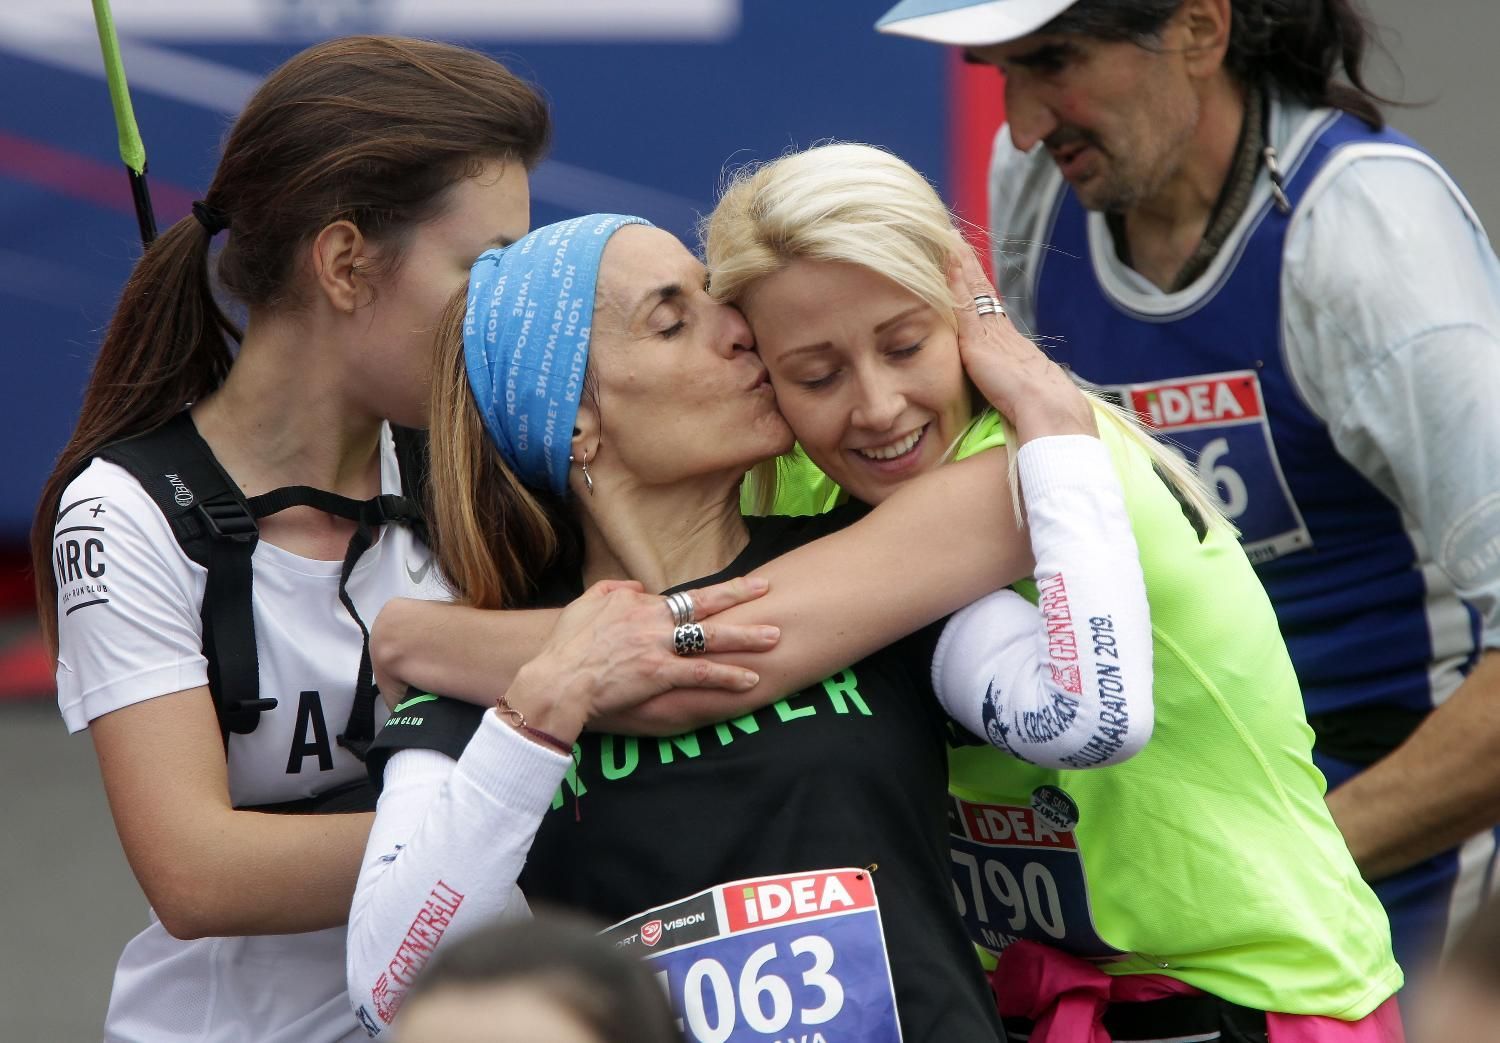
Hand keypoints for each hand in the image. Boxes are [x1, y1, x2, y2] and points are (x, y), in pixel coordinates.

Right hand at [501, 576, 778, 742]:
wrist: (558, 679)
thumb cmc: (567, 645)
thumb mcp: (586, 604)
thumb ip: (614, 589)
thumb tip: (637, 586)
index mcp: (638, 604)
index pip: (684, 597)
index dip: (714, 593)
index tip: (739, 587)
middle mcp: (653, 621)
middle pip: (704, 604)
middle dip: (739, 595)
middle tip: (767, 588)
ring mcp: (658, 647)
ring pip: (710, 638)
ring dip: (745, 637)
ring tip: (774, 636)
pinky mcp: (660, 674)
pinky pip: (701, 674)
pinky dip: (728, 676)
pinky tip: (751, 680)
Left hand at [948, 236, 1095, 441]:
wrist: (1046, 406)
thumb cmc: (1035, 405)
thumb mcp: (1015, 386)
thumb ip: (1005, 378)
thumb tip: (1007, 386)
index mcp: (1006, 340)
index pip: (987, 304)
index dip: (976, 284)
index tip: (966, 264)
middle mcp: (998, 328)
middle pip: (980, 289)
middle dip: (968, 265)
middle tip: (955, 241)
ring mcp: (989, 330)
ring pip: (972, 289)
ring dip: (961, 263)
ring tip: (949, 240)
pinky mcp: (977, 339)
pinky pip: (964, 302)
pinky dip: (956, 280)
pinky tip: (949, 261)